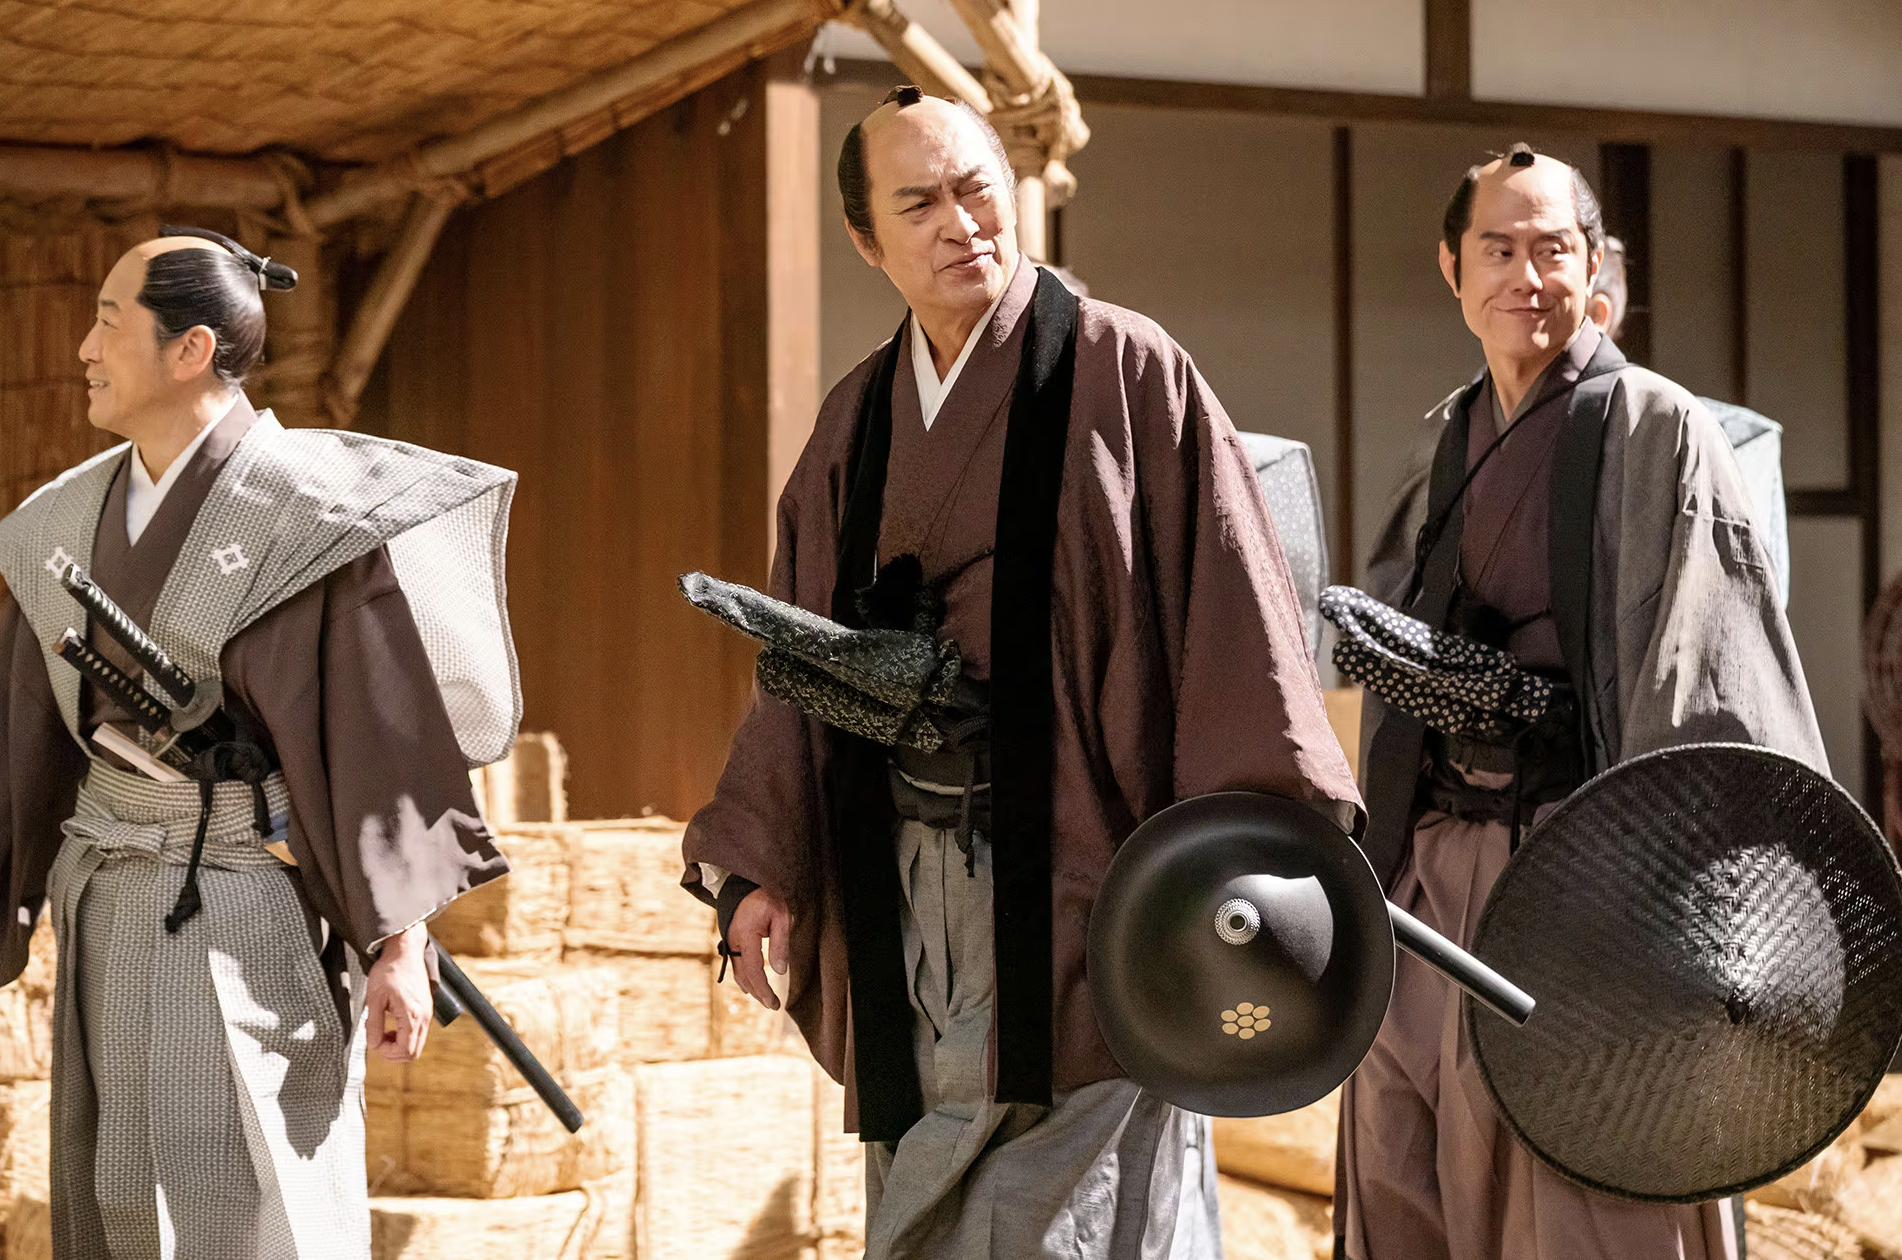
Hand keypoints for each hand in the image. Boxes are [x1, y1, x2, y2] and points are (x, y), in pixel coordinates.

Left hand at [366, 923, 431, 1061]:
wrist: (404, 951)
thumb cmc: (390, 970)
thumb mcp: (374, 998)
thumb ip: (373, 1025)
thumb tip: (372, 1044)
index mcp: (413, 1015)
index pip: (405, 1051)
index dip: (386, 1052)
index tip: (373, 1041)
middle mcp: (424, 1017)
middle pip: (414, 1053)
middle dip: (393, 1053)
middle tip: (378, 1040)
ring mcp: (427, 1013)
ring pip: (417, 1044)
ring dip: (399, 1045)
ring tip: (384, 1032)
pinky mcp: (426, 1009)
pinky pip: (418, 1033)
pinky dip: (405, 1036)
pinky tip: (393, 1025)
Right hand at [725, 887, 790, 1010]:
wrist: (744, 883)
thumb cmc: (766, 897)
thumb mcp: (780, 916)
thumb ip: (780, 944)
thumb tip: (780, 971)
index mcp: (745, 935)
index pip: (753, 971)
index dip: (764, 990)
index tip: (775, 1003)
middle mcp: (733, 941)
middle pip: (744, 976)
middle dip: (758, 993)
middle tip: (773, 1005)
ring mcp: (729, 941)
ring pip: (738, 972)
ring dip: (751, 987)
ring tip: (764, 998)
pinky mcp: (730, 940)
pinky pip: (736, 964)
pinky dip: (745, 976)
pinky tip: (751, 985)